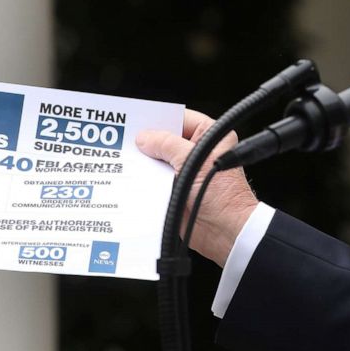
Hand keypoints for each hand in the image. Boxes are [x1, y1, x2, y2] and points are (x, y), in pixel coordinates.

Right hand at [136, 109, 257, 266]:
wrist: (225, 232)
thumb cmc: (223, 196)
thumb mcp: (193, 161)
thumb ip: (167, 146)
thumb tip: (145, 138)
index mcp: (211, 136)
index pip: (182, 119)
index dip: (161, 118)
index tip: (139, 119)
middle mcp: (199, 152)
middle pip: (167, 139)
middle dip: (148, 141)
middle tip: (126, 139)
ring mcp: (187, 172)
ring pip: (159, 160)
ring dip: (145, 161)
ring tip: (125, 156)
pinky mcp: (177, 190)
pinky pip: (156, 180)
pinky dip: (144, 179)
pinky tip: (130, 175)